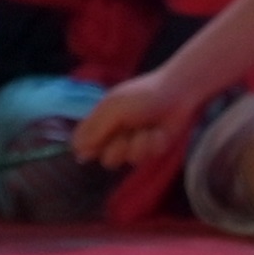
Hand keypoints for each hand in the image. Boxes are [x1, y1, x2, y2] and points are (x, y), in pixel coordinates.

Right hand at [68, 67, 196, 183]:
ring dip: (139, 144)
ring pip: (128, 160)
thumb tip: (76, 150)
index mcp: (101, 121)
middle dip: (118, 148)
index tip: (99, 144)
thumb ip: (95, 129)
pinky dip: (154, 144)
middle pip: (107, 159)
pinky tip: (159, 131)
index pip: (83, 143)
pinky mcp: (151, 149)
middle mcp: (115, 135)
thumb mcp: (114, 108)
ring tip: (147, 129)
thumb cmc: (142, 95)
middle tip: (126, 133)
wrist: (177, 93)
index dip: (89, 148)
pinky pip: (147, 157)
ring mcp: (133, 143)